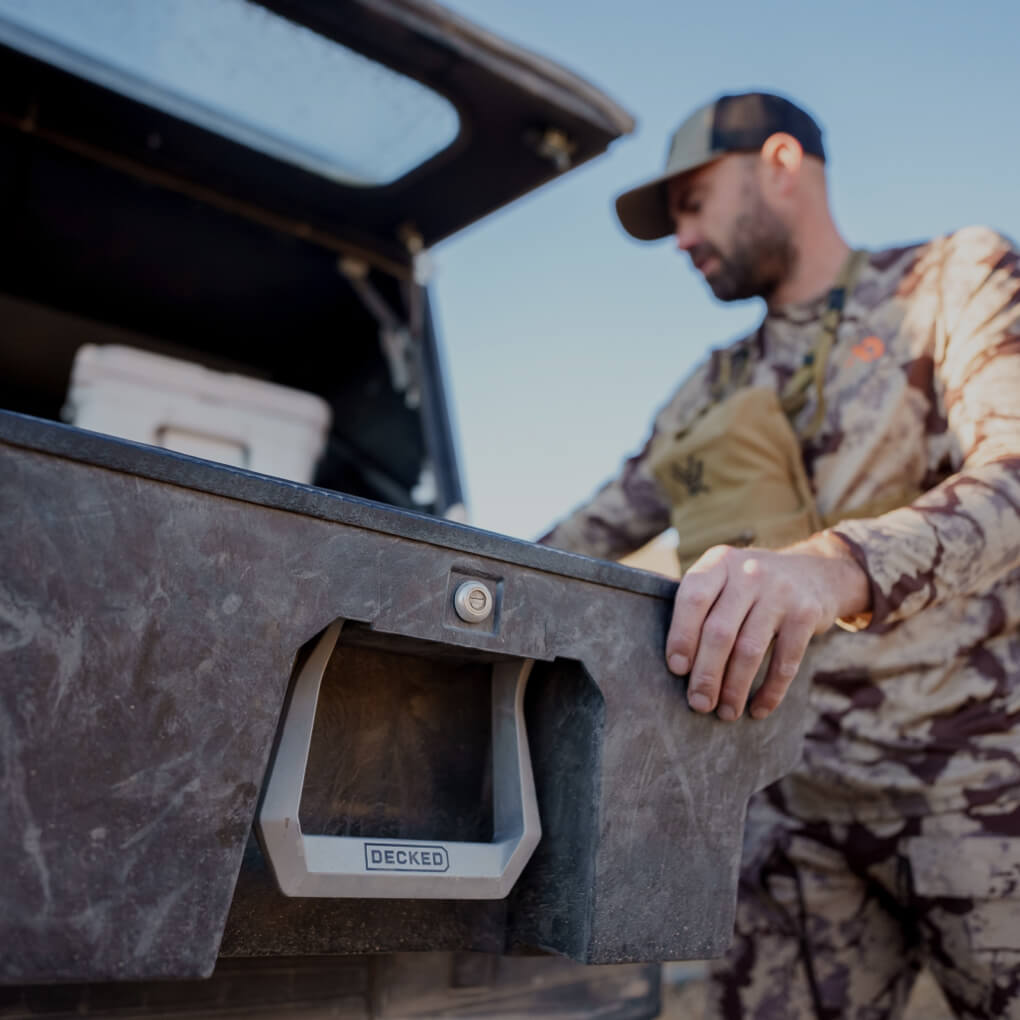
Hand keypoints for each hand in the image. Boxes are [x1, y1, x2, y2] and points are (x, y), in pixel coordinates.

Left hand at [664, 532, 869, 720]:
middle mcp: (749, 572)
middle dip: (706, 674)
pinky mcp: (806, 615)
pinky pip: (785, 662)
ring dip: (735, 689)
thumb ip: (702, 606)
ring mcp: (780, 592)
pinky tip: (758, 709)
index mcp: (720, 562)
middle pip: (719, 631)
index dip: (681, 636)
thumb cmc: (752, 586)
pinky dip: (770, 691)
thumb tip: (676, 666)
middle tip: (698, 703)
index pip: (693, 598)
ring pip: (749, 650)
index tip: (676, 669)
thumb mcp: (726, 578)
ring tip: (725, 712)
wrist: (817, 571)